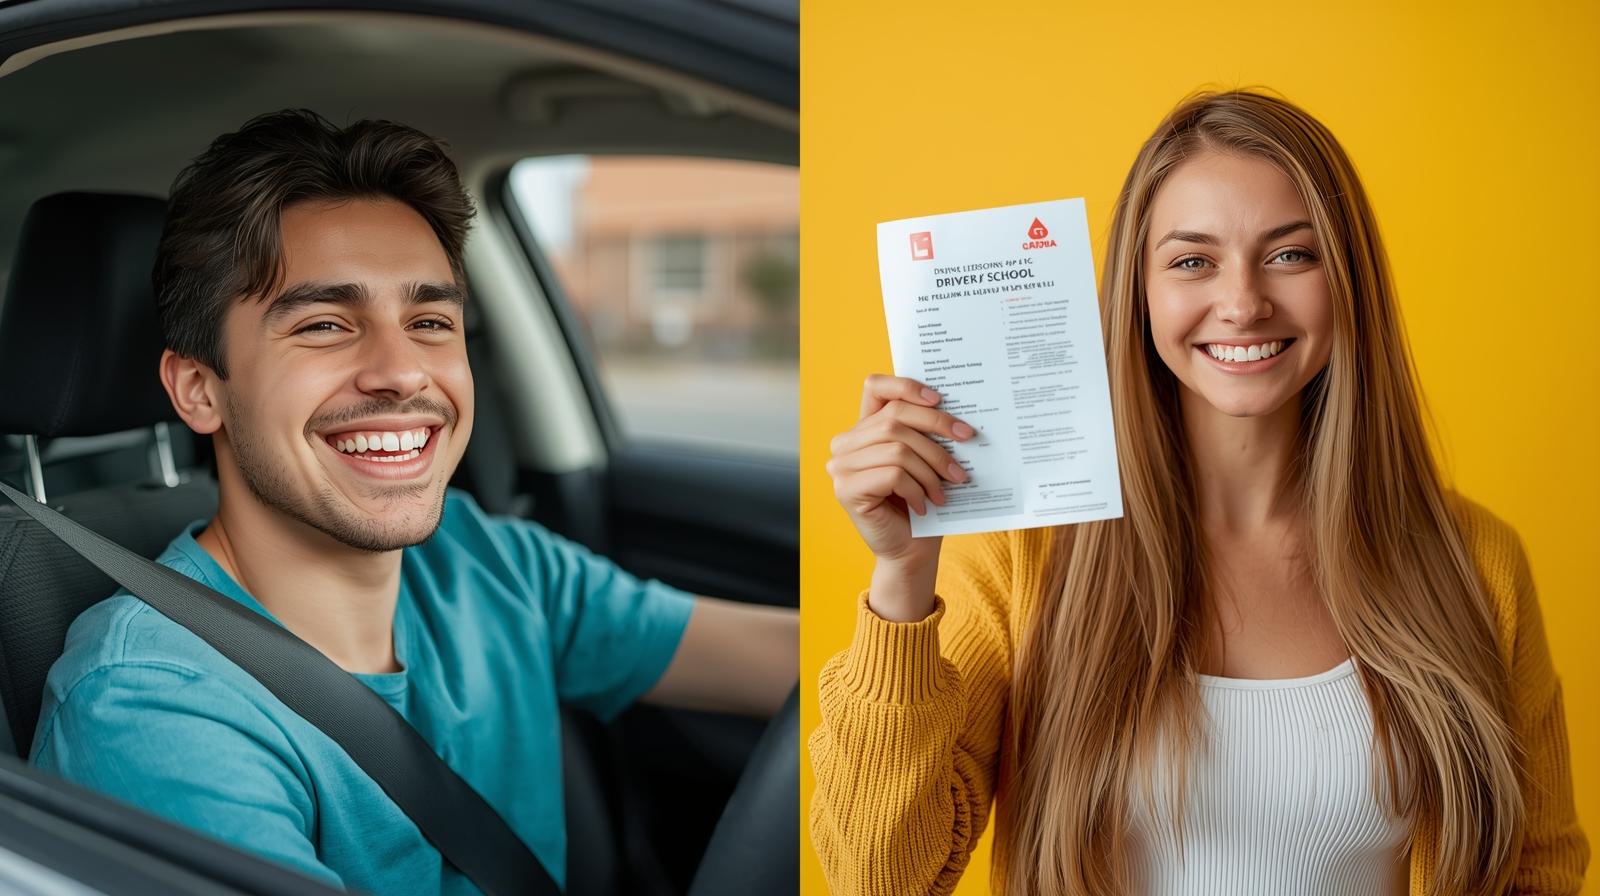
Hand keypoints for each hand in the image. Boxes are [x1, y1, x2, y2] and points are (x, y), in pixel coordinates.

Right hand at [826, 375, 973, 617]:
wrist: (911, 551)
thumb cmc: (922, 503)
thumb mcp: (925, 459)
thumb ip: (924, 432)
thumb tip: (954, 409)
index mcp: (862, 429)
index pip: (875, 386)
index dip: (906, 385)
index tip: (940, 399)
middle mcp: (845, 444)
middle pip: (895, 418)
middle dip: (937, 429)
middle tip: (967, 442)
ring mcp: (840, 467)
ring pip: (897, 447)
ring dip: (932, 467)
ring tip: (950, 485)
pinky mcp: (846, 490)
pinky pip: (892, 474)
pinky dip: (917, 488)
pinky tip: (925, 504)